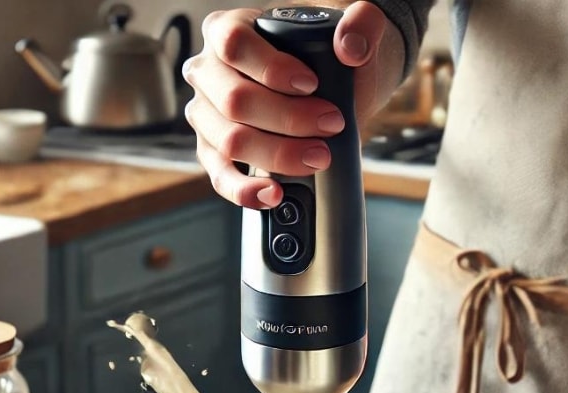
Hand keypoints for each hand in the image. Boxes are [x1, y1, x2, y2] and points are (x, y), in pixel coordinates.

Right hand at [182, 2, 402, 207]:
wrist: (326, 90)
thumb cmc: (327, 57)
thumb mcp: (350, 31)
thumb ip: (362, 23)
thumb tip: (351, 46)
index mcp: (226, 29)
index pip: (234, 45)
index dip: (272, 68)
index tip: (311, 84)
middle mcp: (207, 72)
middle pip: (234, 100)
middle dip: (288, 119)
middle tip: (330, 124)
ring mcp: (205, 114)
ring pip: (230, 140)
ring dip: (277, 154)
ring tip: (318, 157)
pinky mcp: (212, 150)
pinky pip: (220, 176)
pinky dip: (247, 189)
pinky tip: (274, 193)